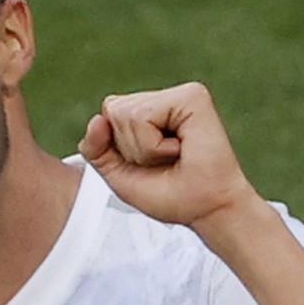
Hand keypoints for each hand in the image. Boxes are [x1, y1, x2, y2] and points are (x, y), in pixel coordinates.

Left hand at [78, 82, 259, 228]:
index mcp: (149, 112)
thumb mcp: (119, 174)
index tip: (150, 164)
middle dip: (130, 148)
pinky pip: (142, 116)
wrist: (206, 209)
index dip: (119, 147)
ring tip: (172, 156)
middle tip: (163, 161)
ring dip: (144, 149)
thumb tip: (96, 119)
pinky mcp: (191, 96)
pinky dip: (153, 145)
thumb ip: (96, 149)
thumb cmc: (172, 195)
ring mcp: (179, 95)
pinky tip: (180, 148)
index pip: (107, 114)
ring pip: (124, 113)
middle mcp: (164, 100)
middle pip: (113, 109)